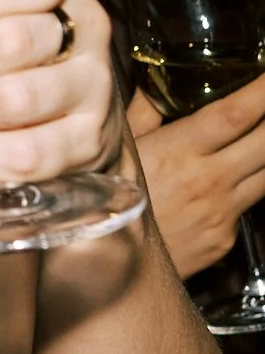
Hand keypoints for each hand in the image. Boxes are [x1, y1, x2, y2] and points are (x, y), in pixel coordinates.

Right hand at [126, 78, 264, 278]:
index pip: (237, 112)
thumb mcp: (119, 150)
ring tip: (260, 136)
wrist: (106, 270)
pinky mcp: (226, 238)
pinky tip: (234, 176)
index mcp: (181, 152)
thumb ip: (142, 113)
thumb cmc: (105, 206)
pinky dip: (248, 185)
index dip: (262, 89)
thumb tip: (155, 83)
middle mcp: (209, 182)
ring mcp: (222, 212)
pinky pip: (248, 204)